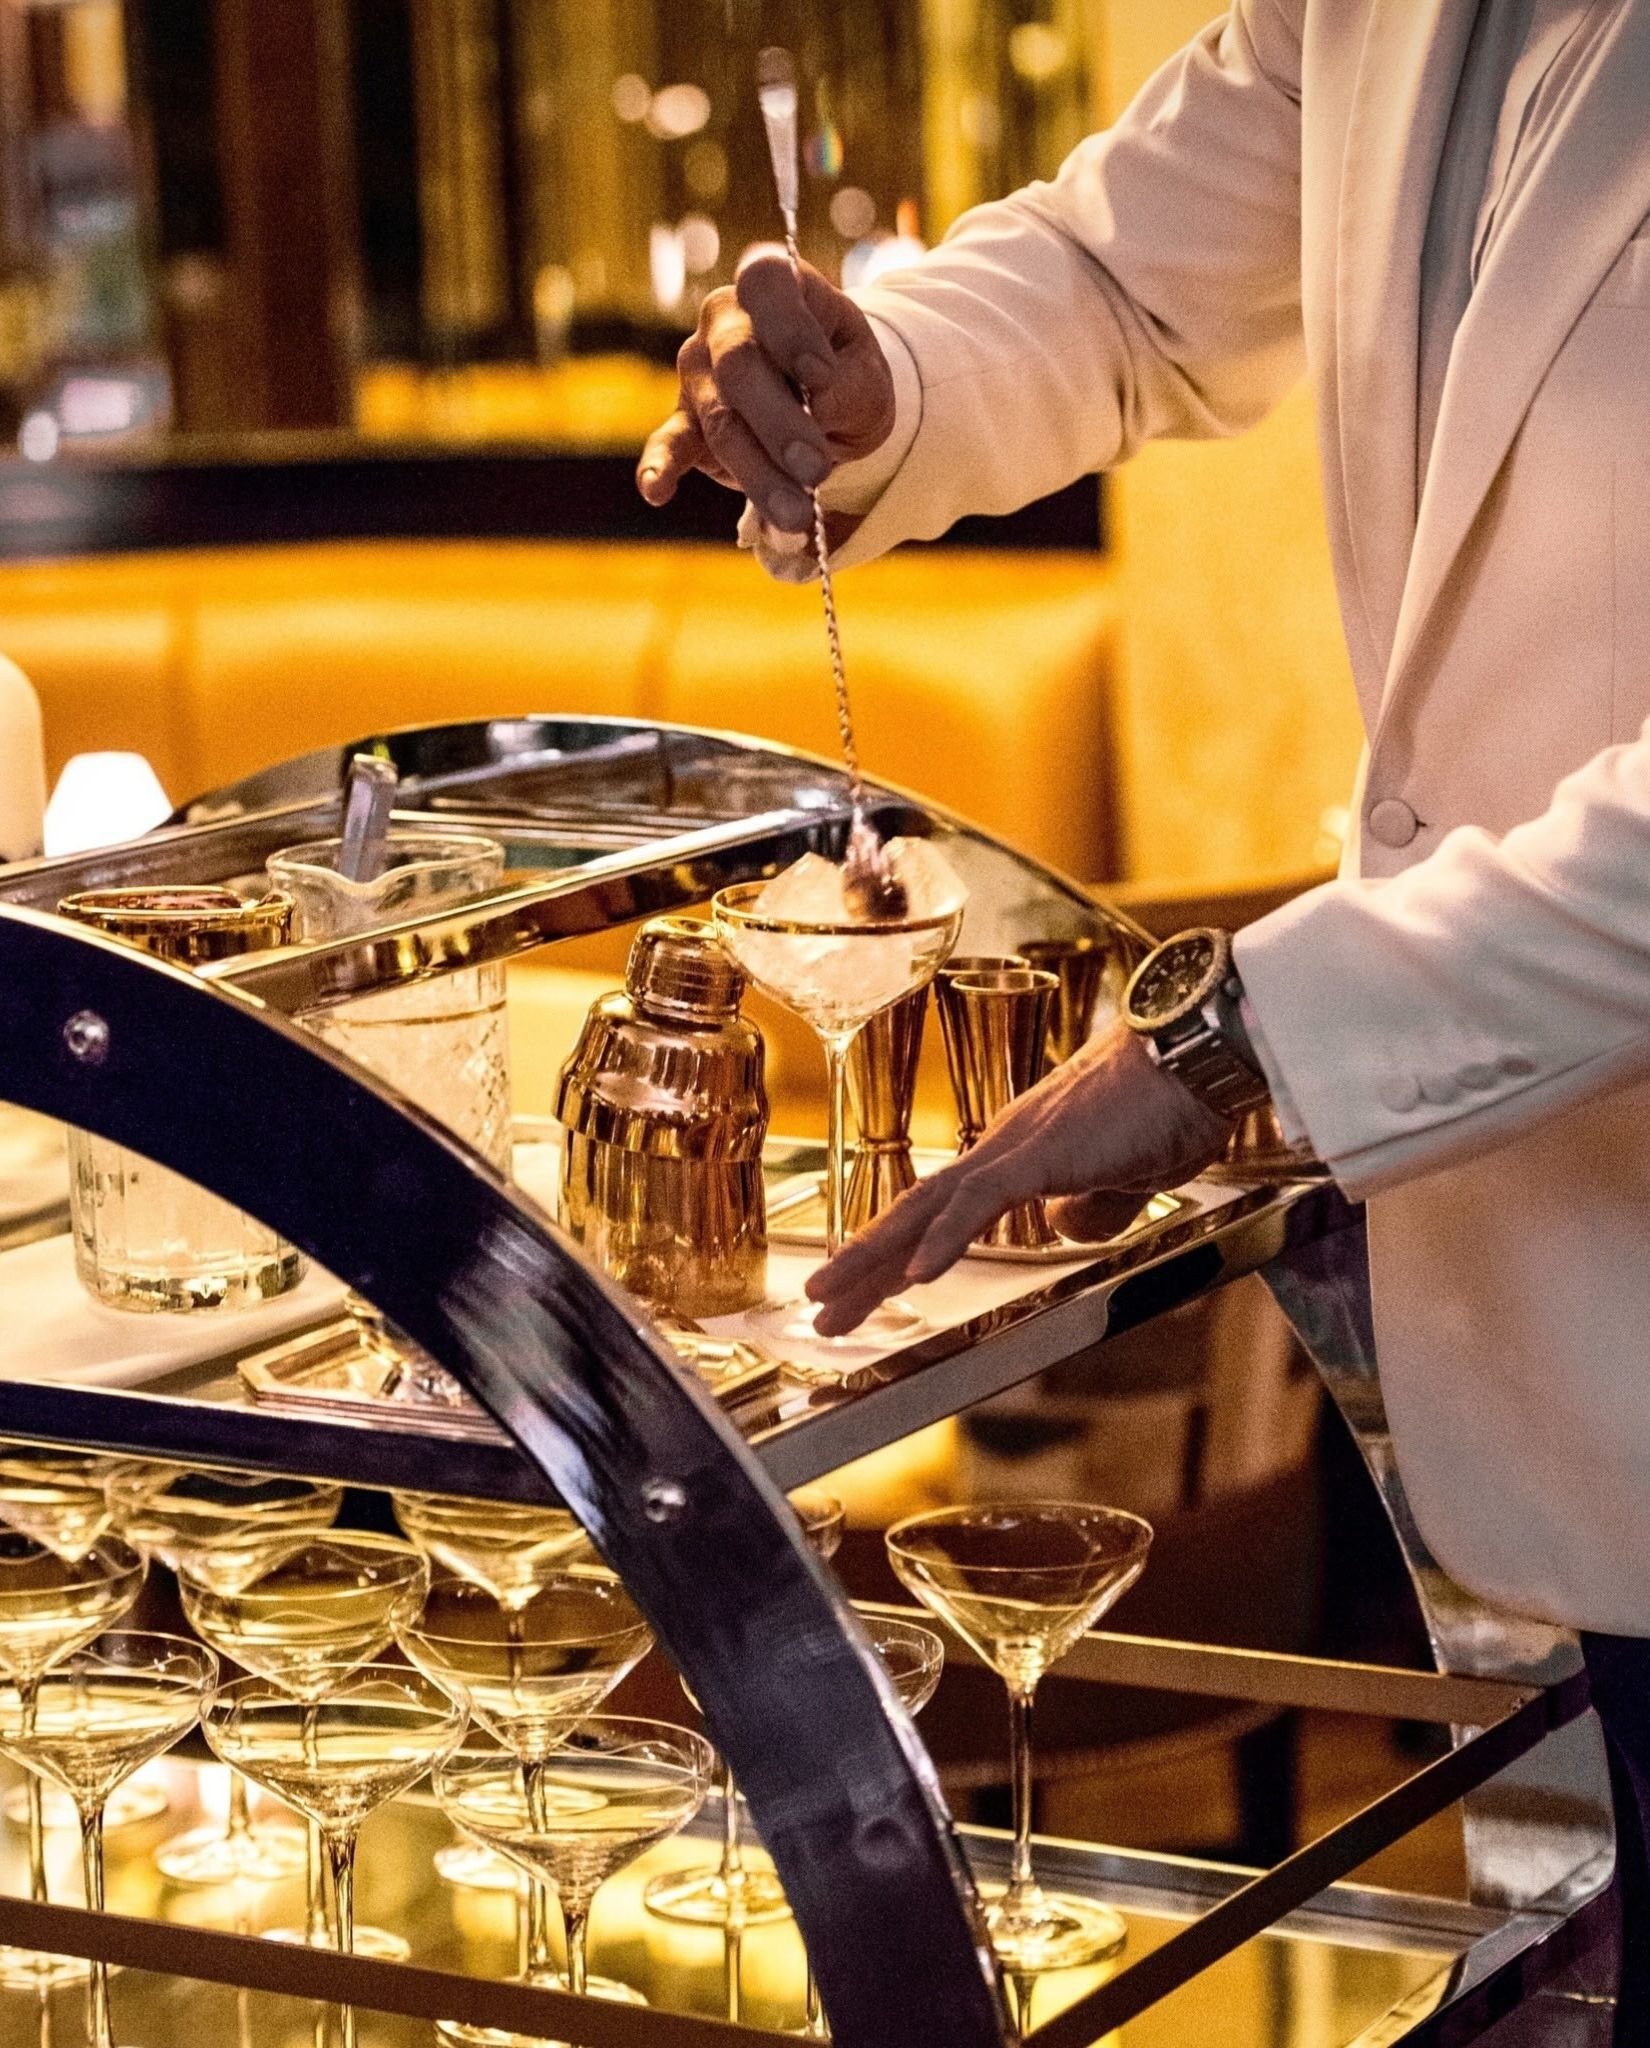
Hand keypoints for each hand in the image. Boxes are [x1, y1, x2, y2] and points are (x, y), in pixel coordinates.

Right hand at [636, 251, 895, 536]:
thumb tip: (821, 401)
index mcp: (774, 288)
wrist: (827, 406)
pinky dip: (660, 467)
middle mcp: (725, 320)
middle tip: (817, 470)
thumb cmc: (846, 377)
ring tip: (797, 516)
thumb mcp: (867, 375)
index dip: (789, 329)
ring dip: (759, 473)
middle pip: (740, 366)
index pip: (766, 284)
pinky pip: (668, 443)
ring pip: (721, 421)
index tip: (821, 376)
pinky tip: (656, 491)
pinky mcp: (685, 422)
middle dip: (780, 424)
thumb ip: (849, 385)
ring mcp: (699, 371)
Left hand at [807, 1023, 1233, 1335]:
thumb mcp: (1129, 1177)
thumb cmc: (1174, 1104)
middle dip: (862, 1262)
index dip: (898, 1248)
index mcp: (1021, 1152)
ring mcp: (1016, 1146)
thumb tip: (1062, 1233)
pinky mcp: (1040, 1152)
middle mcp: (1003, 1145)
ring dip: (873, 1257)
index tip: (865, 1286)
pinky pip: (979, 1202)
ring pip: (926, 1206)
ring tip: (830, 1299)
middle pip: (913, 1209)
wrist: (1197, 1049)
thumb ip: (1093, 1207)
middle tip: (818, 1305)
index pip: (942, 1208)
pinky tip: (913, 1276)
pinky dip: (942, 1240)